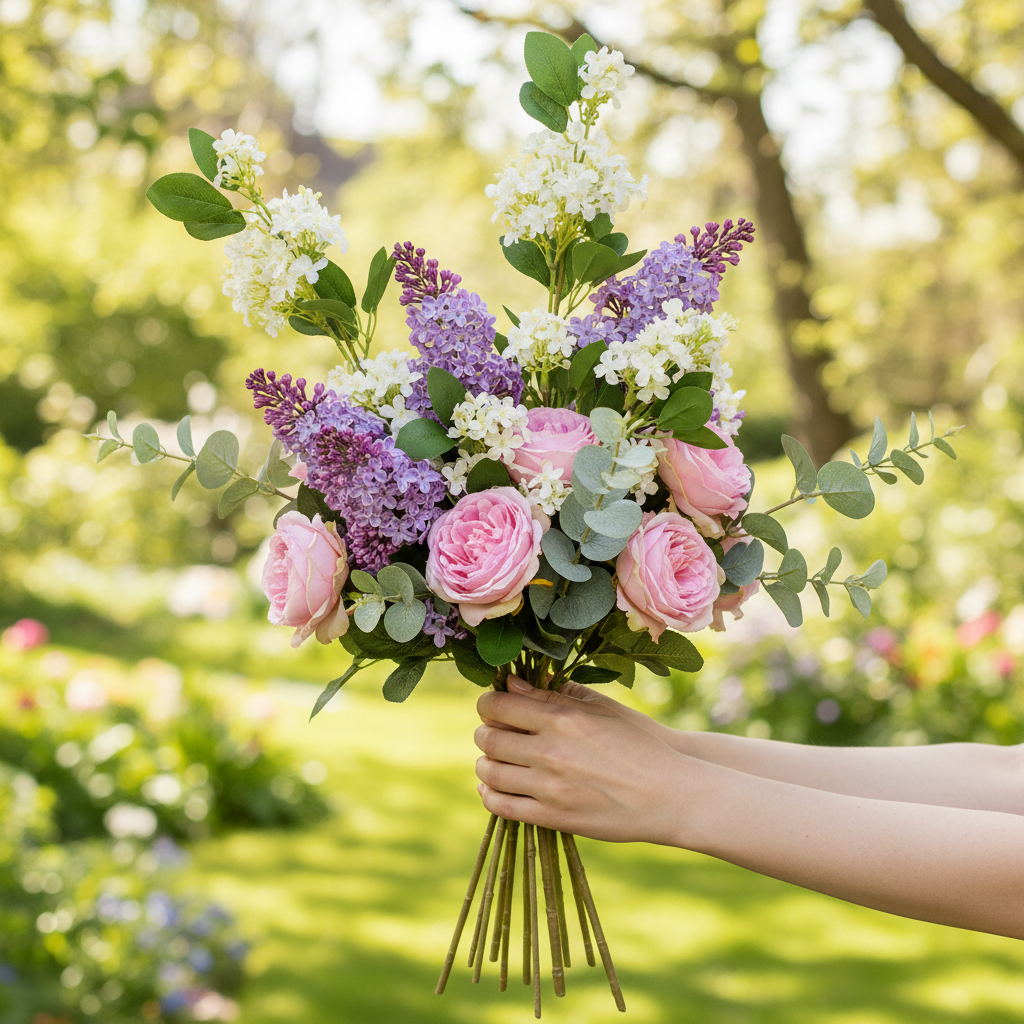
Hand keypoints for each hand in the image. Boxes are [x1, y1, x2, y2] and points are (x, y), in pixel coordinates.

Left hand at [474, 675, 697, 844]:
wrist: (669, 794)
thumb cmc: (639, 743)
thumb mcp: (601, 709)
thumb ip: (556, 694)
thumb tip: (515, 684)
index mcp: (562, 718)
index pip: (500, 706)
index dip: (488, 704)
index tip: (492, 706)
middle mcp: (551, 751)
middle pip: (490, 739)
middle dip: (484, 733)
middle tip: (490, 732)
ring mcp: (550, 786)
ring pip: (490, 772)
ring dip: (484, 764)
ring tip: (493, 761)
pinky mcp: (553, 817)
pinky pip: (502, 807)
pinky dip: (489, 795)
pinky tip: (493, 788)